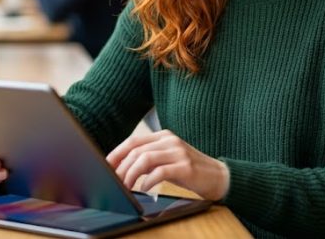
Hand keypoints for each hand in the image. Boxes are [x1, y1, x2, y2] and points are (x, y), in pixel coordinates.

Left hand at [106, 129, 229, 200]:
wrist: (219, 176)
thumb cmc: (189, 170)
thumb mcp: (167, 160)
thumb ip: (149, 159)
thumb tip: (122, 168)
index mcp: (164, 136)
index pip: (134, 140)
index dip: (117, 153)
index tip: (105, 165)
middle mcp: (170, 140)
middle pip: (137, 150)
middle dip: (121, 166)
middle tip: (112, 180)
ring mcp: (179, 152)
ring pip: (145, 158)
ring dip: (131, 174)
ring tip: (125, 186)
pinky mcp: (186, 166)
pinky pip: (160, 172)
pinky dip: (148, 181)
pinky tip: (144, 188)